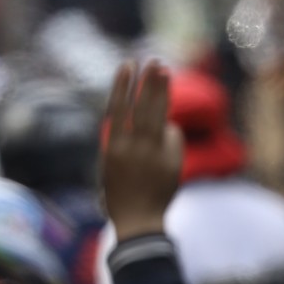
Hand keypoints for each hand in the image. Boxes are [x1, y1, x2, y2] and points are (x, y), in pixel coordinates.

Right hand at [102, 61, 183, 241]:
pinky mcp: (170, 160)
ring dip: (162, 92)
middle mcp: (132, 147)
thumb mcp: (112, 166)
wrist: (137, 221)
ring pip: (159, 115)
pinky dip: (168, 135)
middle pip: (143, 107)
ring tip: (164, 72)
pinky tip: (162, 142)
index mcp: (112, 147)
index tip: (128, 65)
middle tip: (154, 62)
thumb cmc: (118, 195)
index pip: (118, 108)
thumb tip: (160, 122)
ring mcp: (152, 154)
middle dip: (149, 82)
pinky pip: (171, 137)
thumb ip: (129, 141)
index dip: (123, 85)